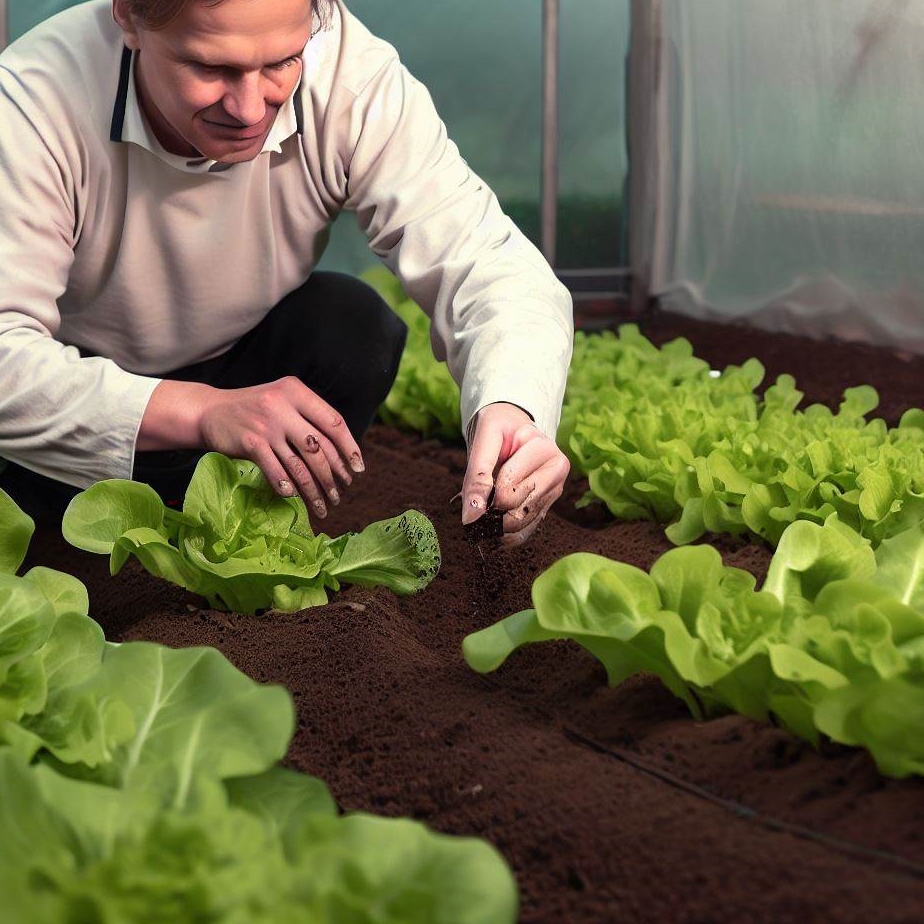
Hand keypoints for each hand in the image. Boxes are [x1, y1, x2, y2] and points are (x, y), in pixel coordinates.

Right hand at [140, 377, 363, 517]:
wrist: (210, 410)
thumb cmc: (255, 410)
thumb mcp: (283, 401)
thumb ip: (309, 418)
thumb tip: (344, 452)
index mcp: (297, 392)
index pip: (334, 422)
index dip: (349, 448)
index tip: (358, 469)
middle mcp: (283, 405)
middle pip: (319, 448)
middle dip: (334, 475)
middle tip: (340, 492)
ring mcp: (266, 424)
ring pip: (300, 465)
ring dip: (314, 490)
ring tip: (324, 504)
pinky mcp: (250, 442)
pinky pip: (276, 470)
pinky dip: (287, 486)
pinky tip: (293, 497)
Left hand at [461, 402, 569, 547]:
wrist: (512, 425)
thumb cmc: (499, 427)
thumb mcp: (485, 437)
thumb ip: (477, 475)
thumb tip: (470, 518)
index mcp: (545, 449)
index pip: (509, 487)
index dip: (487, 493)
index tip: (478, 484)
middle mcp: (557, 471)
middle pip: (516, 508)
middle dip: (492, 508)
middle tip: (481, 495)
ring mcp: (555, 490)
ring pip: (521, 523)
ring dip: (496, 523)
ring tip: (485, 507)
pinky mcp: (547, 504)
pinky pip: (527, 532)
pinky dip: (505, 536)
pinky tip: (493, 529)